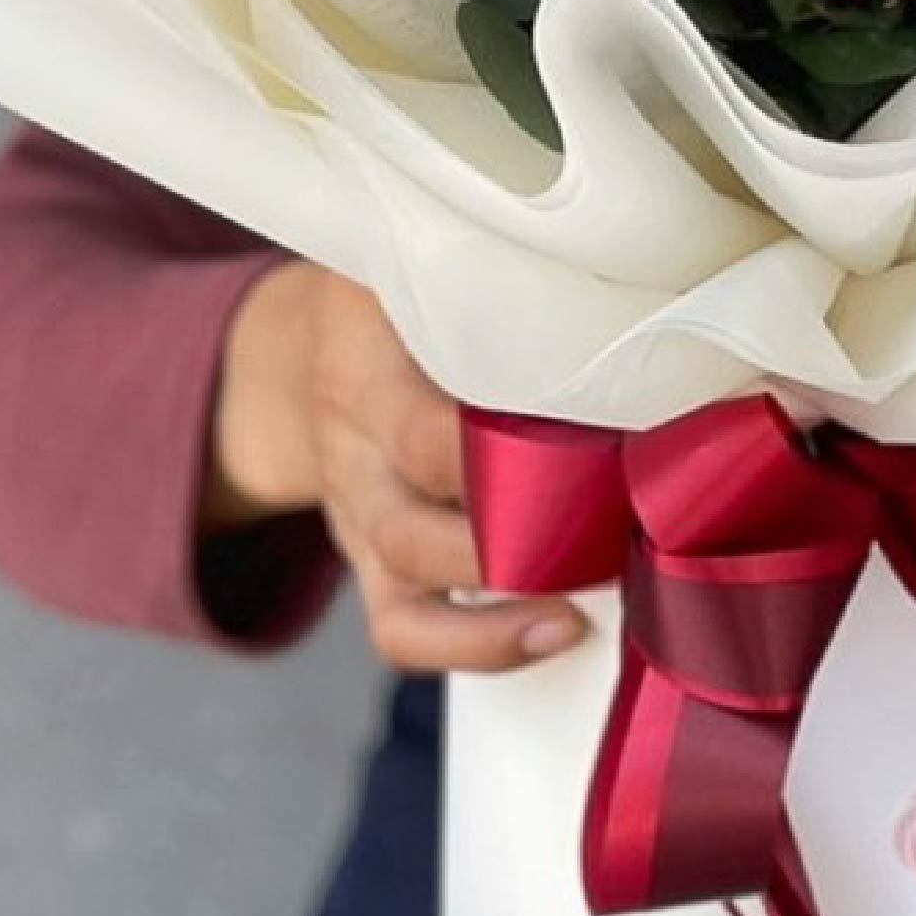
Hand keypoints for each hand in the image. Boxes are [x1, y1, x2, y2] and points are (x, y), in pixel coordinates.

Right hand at [208, 260, 588, 674]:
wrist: (301, 352)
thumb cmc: (392, 303)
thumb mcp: (417, 268)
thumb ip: (488, 284)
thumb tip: (608, 295)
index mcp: (364, 374)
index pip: (426, 436)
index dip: (506, 457)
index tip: (604, 453)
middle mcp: (354, 459)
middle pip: (415, 528)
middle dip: (514, 543)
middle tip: (614, 532)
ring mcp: (358, 522)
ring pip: (410, 591)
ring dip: (501, 612)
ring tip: (584, 607)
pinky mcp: (372, 565)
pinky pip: (404, 630)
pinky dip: (475, 647)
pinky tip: (556, 633)